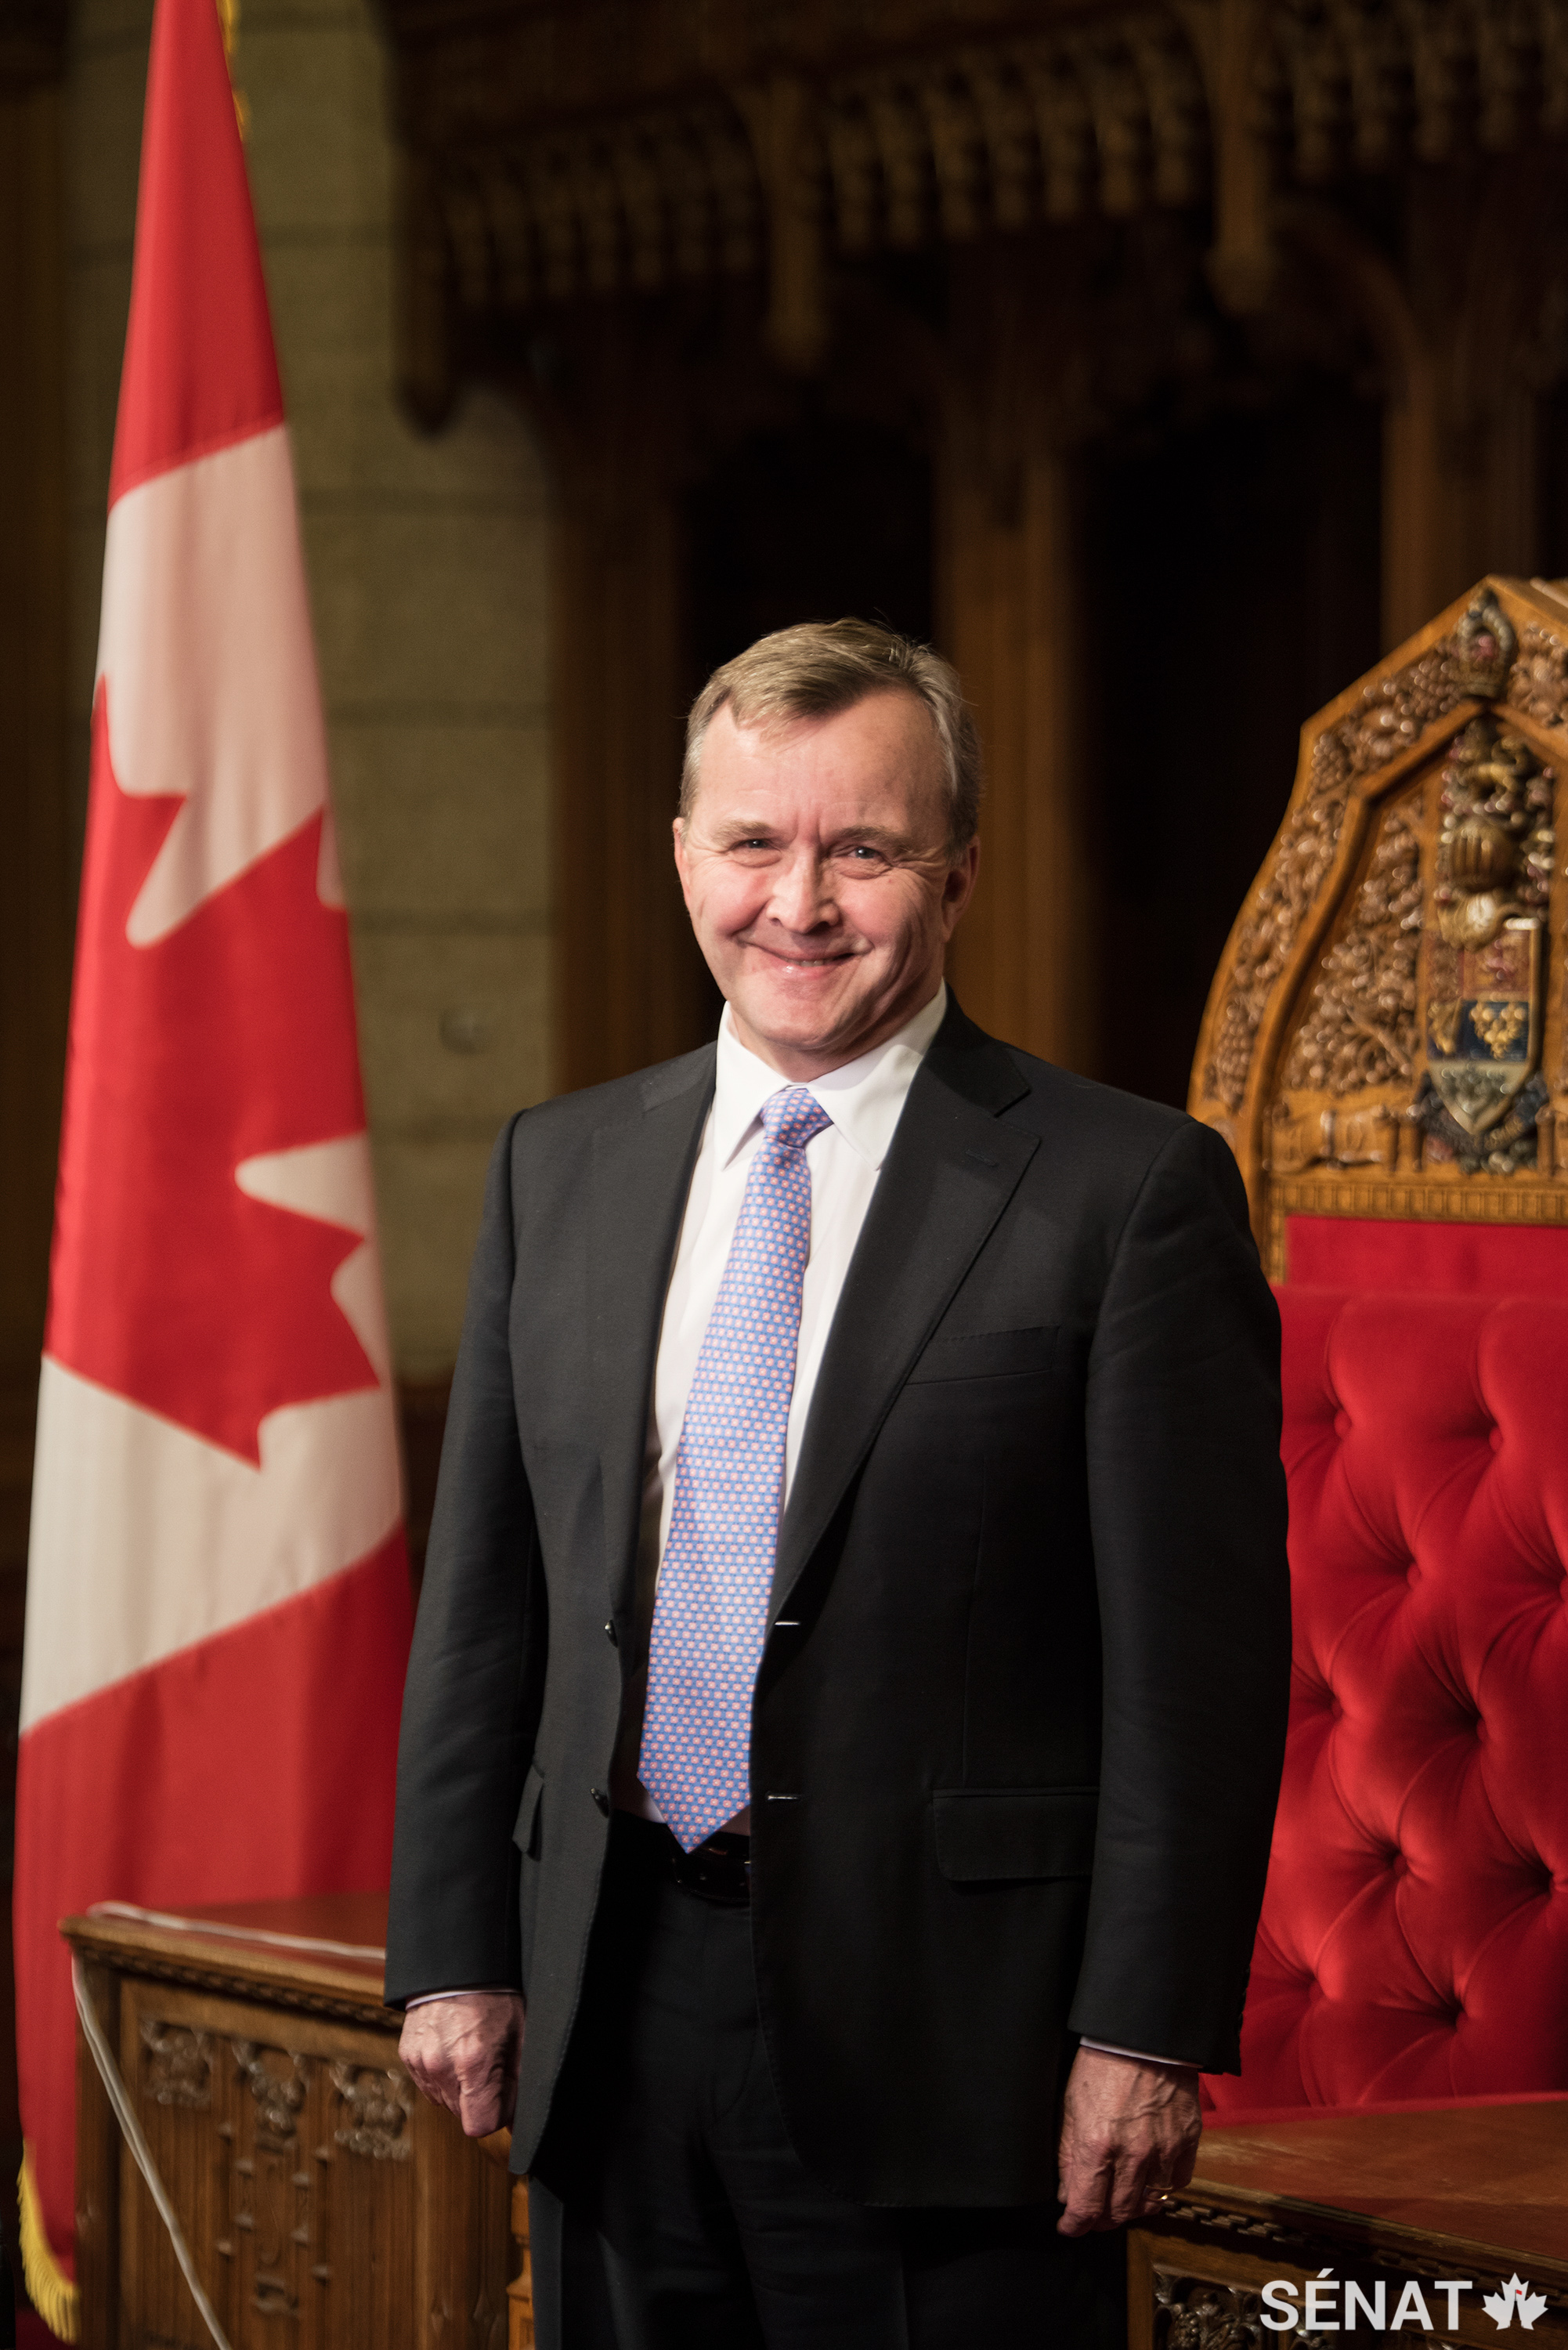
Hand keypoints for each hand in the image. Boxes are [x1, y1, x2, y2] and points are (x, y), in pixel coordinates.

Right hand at [399, 1991, 525, 2138]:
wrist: (457, 1964)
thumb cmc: (494, 1994)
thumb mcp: (519, 2034)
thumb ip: (519, 2082)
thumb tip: (518, 2123)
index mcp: (473, 2062)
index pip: (480, 2125)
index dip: (496, 2114)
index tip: (504, 2096)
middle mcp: (441, 2066)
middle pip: (463, 2114)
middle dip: (479, 2100)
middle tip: (490, 2066)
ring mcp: (421, 2061)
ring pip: (444, 2101)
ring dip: (459, 2089)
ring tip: (470, 2055)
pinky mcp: (408, 2055)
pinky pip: (428, 2084)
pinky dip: (441, 2076)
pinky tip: (452, 2050)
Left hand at [1055, 2047, 1200, 2234]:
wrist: (1143, 2035)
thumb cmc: (1101, 2063)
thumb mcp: (1070, 2105)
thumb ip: (1067, 2154)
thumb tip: (1066, 2192)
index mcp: (1096, 2145)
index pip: (1086, 2207)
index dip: (1075, 2225)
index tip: (1070, 2227)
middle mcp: (1132, 2155)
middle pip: (1118, 2212)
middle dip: (1101, 2219)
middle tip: (1093, 2215)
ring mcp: (1163, 2150)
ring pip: (1149, 2204)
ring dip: (1131, 2209)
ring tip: (1119, 2201)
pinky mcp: (1186, 2142)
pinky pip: (1177, 2183)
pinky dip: (1162, 2189)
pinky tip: (1149, 2181)